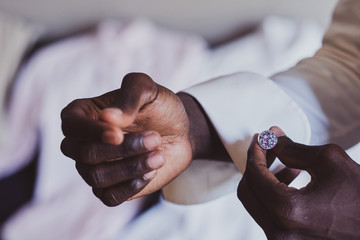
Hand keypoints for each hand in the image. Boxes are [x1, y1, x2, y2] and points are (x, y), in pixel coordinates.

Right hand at [61, 73, 192, 205]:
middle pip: (84, 154)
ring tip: (159, 156)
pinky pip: (109, 197)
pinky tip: (151, 171)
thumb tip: (107, 118)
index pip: (71, 124)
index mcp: (85, 113)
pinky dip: (131, 186)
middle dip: (122, 150)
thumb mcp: (148, 90)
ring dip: (131, 167)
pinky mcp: (110, 187)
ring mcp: (95, 166)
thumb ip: (129, 97)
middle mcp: (83, 141)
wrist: (180, 132)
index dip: (92, 132)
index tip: (118, 134)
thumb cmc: (159, 107)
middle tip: (155, 138)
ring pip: (97, 177)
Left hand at [238, 127, 359, 239]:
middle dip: (257, 164)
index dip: (256, 150)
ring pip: (257, 203)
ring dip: (265, 178)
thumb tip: (271, 138)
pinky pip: (269, 214)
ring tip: (287, 164)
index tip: (262, 137)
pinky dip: (273, 194)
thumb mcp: (329, 161)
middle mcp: (279, 232)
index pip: (255, 173)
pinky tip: (293, 179)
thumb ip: (292, 149)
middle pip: (248, 189)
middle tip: (269, 146)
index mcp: (287, 210)